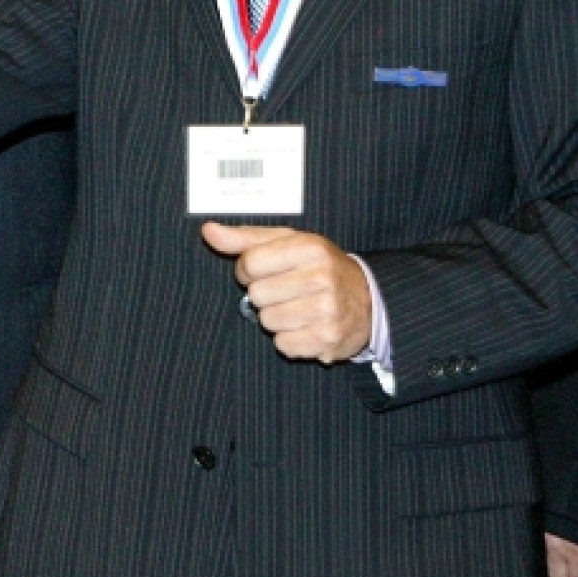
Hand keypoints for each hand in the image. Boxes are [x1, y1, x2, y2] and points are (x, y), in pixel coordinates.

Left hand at [202, 223, 372, 363]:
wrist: (369, 299)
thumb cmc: (319, 266)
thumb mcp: (287, 242)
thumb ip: (244, 238)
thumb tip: (208, 231)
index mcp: (309, 247)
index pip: (249, 263)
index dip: (248, 270)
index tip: (264, 271)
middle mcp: (321, 277)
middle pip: (257, 295)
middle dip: (265, 295)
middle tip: (287, 291)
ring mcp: (327, 310)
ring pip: (267, 321)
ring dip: (276, 318)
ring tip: (299, 308)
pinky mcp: (328, 339)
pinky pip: (283, 345)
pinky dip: (290, 340)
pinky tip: (307, 326)